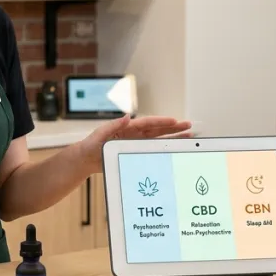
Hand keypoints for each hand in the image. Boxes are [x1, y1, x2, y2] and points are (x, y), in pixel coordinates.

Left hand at [77, 114, 192, 172]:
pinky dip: (164, 147)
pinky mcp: (136, 152)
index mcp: (127, 127)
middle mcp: (135, 133)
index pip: (148, 123)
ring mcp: (137, 142)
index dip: (161, 122)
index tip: (174, 121)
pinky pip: (153, 149)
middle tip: (188, 125)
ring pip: (159, 138)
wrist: (86, 159)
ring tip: (188, 134)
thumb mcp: (100, 134)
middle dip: (173, 127)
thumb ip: (113, 125)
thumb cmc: (91, 145)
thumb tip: (126, 116)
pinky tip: (174, 147)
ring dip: (173, 136)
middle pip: (158, 129)